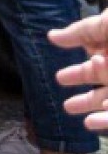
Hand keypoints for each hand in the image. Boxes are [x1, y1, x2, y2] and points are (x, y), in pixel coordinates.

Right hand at [54, 12, 107, 128]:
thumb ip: (83, 31)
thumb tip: (51, 36)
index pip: (98, 50)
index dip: (84, 53)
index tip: (63, 58)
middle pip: (100, 75)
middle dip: (79, 77)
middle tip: (60, 79)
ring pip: (107, 100)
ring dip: (88, 103)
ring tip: (68, 107)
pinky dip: (104, 121)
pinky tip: (90, 122)